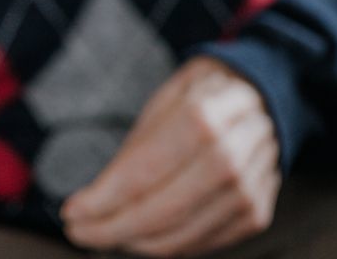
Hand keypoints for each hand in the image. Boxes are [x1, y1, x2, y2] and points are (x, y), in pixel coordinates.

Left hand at [60, 57, 280, 255]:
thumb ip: (138, 146)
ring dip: (133, 242)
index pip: (143, 174)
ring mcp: (247, 191)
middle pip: (159, 212)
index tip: (70, 211)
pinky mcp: (255, 214)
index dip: (102, 200)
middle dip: (111, 229)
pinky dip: (164, 244)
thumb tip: (100, 196)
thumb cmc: (203, 93)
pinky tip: (140, 234)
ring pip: (178, 237)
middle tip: (77, 231)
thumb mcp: (166, 96)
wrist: (266, 96)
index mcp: (204, 117)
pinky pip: (200, 243)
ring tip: (103, 232)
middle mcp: (230, 159)